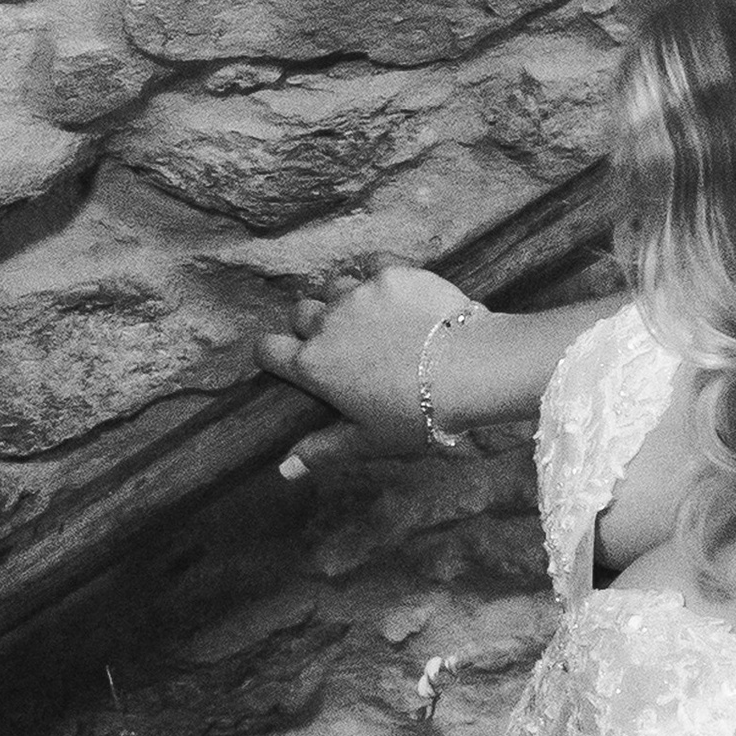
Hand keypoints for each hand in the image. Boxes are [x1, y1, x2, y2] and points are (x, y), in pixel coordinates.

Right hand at [258, 264, 473, 463]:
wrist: (469, 369)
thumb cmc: (418, 413)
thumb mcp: (369, 440)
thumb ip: (323, 450)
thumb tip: (285, 471)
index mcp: (314, 366)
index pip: (266, 349)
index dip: (273, 355)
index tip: (289, 360)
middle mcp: (328, 324)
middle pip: (300, 313)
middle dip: (312, 325)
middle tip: (343, 344)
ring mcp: (358, 294)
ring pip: (334, 286)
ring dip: (344, 299)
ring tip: (373, 318)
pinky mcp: (391, 273)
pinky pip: (371, 264)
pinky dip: (377, 276)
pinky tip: (396, 294)